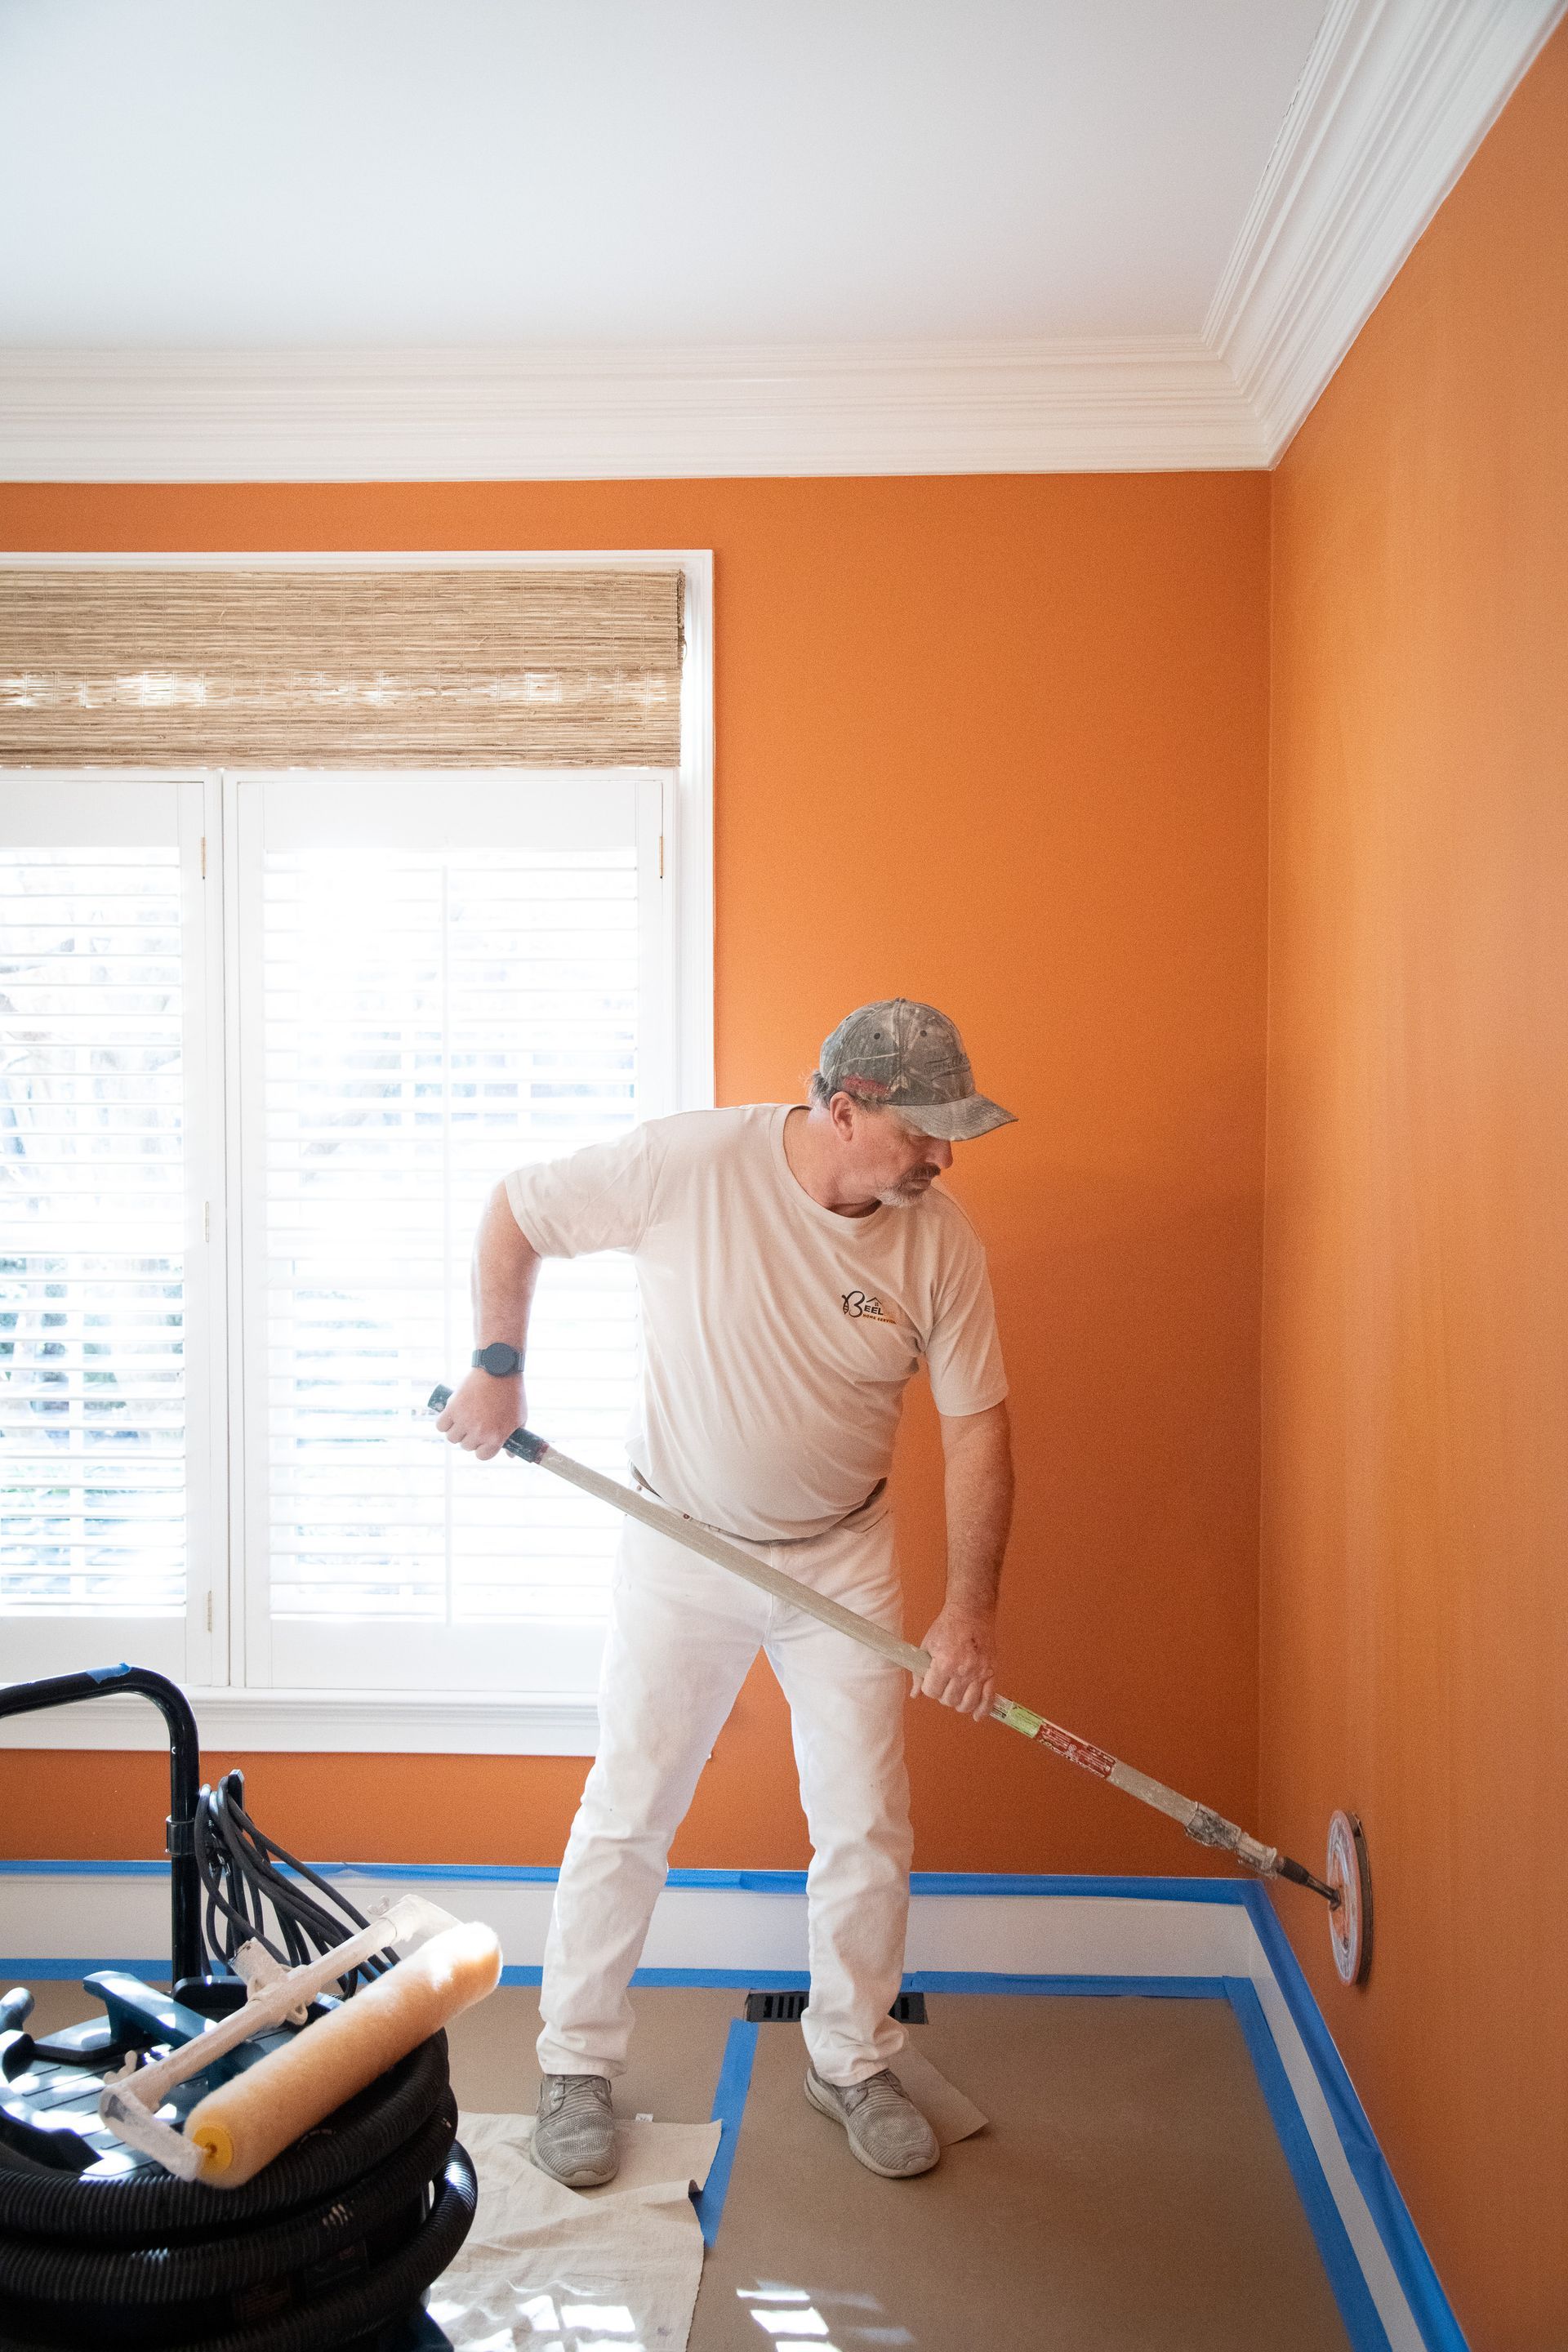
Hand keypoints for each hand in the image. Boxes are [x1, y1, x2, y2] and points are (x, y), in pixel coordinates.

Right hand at [435, 1368, 525, 1461]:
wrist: (498, 1369)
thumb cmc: (512, 1393)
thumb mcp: (519, 1418)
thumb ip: (515, 1437)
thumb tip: (510, 1455)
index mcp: (496, 1437)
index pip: (482, 1456)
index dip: (482, 1449)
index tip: (483, 1440)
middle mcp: (478, 1432)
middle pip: (466, 1446)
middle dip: (470, 1438)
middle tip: (474, 1425)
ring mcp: (464, 1420)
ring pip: (452, 1437)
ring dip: (456, 1432)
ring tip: (462, 1421)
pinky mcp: (452, 1408)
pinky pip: (440, 1425)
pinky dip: (444, 1423)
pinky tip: (450, 1417)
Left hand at [914, 1606, 996, 1721]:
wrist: (971, 1613)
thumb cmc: (948, 1627)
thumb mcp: (927, 1646)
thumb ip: (919, 1672)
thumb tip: (915, 1694)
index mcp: (944, 1663)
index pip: (932, 1691)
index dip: (929, 1688)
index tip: (931, 1681)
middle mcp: (963, 1671)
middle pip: (949, 1700)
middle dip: (943, 1695)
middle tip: (944, 1684)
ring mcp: (979, 1673)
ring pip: (966, 1703)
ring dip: (959, 1703)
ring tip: (956, 1694)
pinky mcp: (991, 1672)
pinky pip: (988, 1698)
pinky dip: (982, 1710)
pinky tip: (976, 1715)